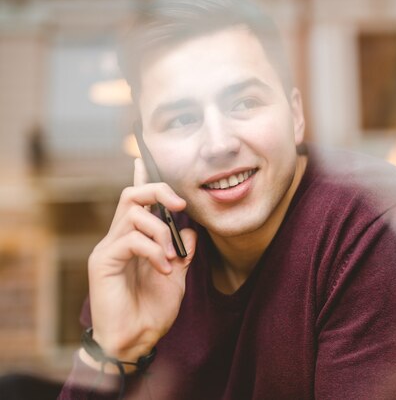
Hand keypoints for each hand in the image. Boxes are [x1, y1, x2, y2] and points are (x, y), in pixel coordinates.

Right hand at [82, 158, 196, 369]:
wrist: (136, 340)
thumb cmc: (153, 310)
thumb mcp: (177, 276)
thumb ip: (183, 251)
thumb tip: (190, 229)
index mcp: (134, 238)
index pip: (136, 201)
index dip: (142, 177)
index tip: (145, 157)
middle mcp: (118, 238)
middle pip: (131, 194)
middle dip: (158, 191)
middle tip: (180, 206)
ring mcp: (109, 248)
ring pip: (134, 213)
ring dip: (162, 232)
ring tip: (173, 259)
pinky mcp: (103, 261)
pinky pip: (131, 239)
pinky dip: (154, 250)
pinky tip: (165, 269)